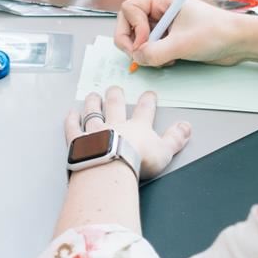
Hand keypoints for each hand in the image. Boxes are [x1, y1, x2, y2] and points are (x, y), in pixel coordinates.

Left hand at [66, 86, 191, 180]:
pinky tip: (70, 114)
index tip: (149, 94)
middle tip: (115, 89)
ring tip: (93, 95)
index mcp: (137, 127)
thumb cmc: (138, 161)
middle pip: (115, 105)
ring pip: (93, 112)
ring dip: (93, 102)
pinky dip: (71, 120)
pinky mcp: (78, 141)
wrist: (112, 167)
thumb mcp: (165, 152)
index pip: (145, 110)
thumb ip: (176, 139)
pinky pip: (73, 128)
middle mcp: (115, 124)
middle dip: (116, 95)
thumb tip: (186, 126)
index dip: (148, 101)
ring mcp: (95, 131)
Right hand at [115, 0, 248, 68]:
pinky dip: (155, 56)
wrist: (238, 42)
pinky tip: (170, 59)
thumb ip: (154, 52)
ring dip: (146, 52)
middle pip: (129, 24)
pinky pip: (150, 47)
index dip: (132, 29)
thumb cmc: (216, 32)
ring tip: (164, 58)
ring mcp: (163, 23)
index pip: (128, 9)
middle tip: (142, 56)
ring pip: (139, 38)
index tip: (144, 44)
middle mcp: (159, 8)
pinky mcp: (169, 37)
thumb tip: (137, 58)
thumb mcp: (182, 44)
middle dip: (134, 43)